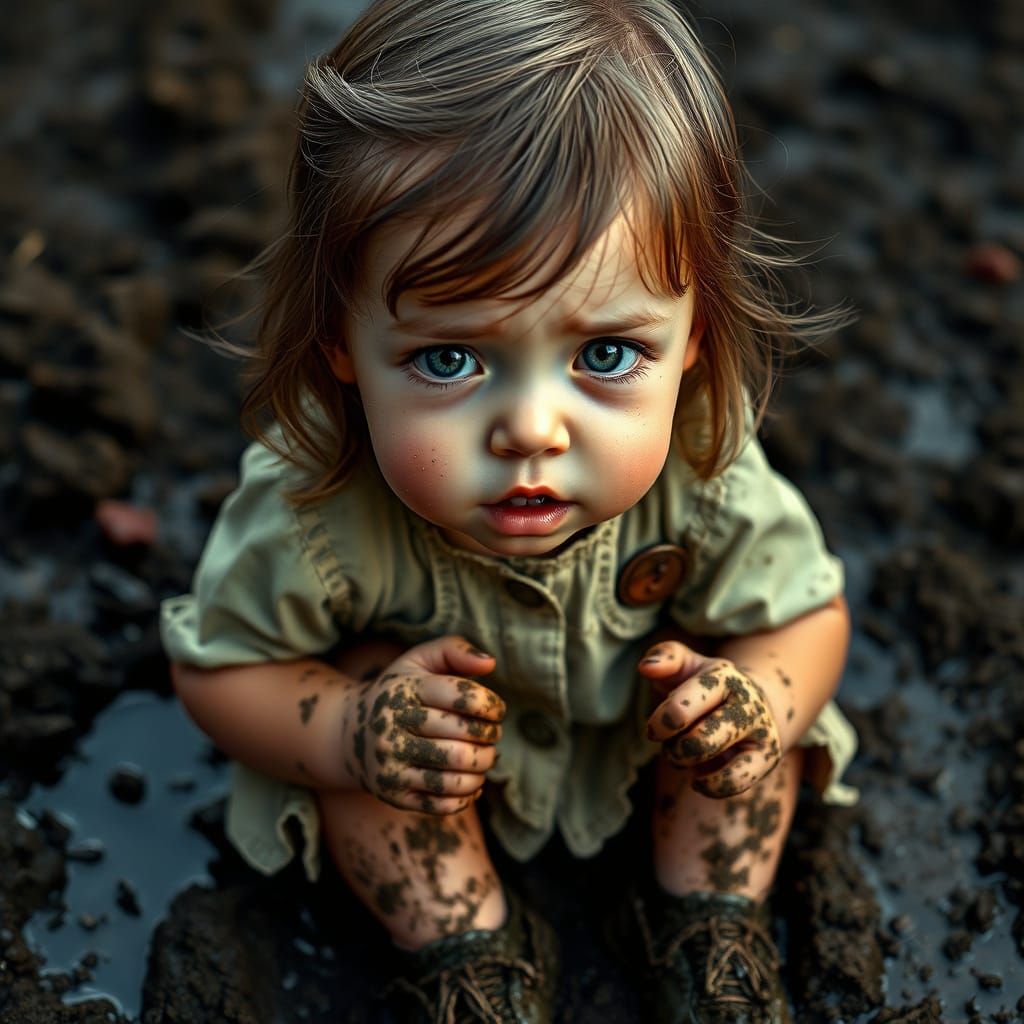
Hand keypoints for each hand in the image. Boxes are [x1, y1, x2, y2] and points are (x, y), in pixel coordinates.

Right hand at [347, 635, 504, 813]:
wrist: (351, 733)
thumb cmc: (401, 691)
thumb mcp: (420, 660)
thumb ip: (454, 649)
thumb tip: (489, 663)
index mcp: (405, 690)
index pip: (462, 697)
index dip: (491, 705)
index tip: (497, 710)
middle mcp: (393, 726)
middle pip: (462, 736)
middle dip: (490, 737)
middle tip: (493, 735)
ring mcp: (391, 763)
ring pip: (455, 773)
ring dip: (483, 767)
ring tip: (485, 758)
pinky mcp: (393, 794)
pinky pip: (442, 803)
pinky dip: (468, 794)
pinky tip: (471, 781)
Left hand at [639, 640, 781, 797]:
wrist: (751, 705)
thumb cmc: (704, 687)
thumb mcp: (686, 665)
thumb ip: (665, 656)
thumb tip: (646, 666)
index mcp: (723, 676)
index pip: (683, 707)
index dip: (661, 724)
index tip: (654, 729)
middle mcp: (747, 703)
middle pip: (698, 740)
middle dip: (674, 749)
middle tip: (669, 744)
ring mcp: (761, 731)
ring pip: (717, 762)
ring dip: (686, 763)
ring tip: (683, 758)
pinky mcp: (766, 759)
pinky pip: (735, 784)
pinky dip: (709, 786)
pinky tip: (699, 778)